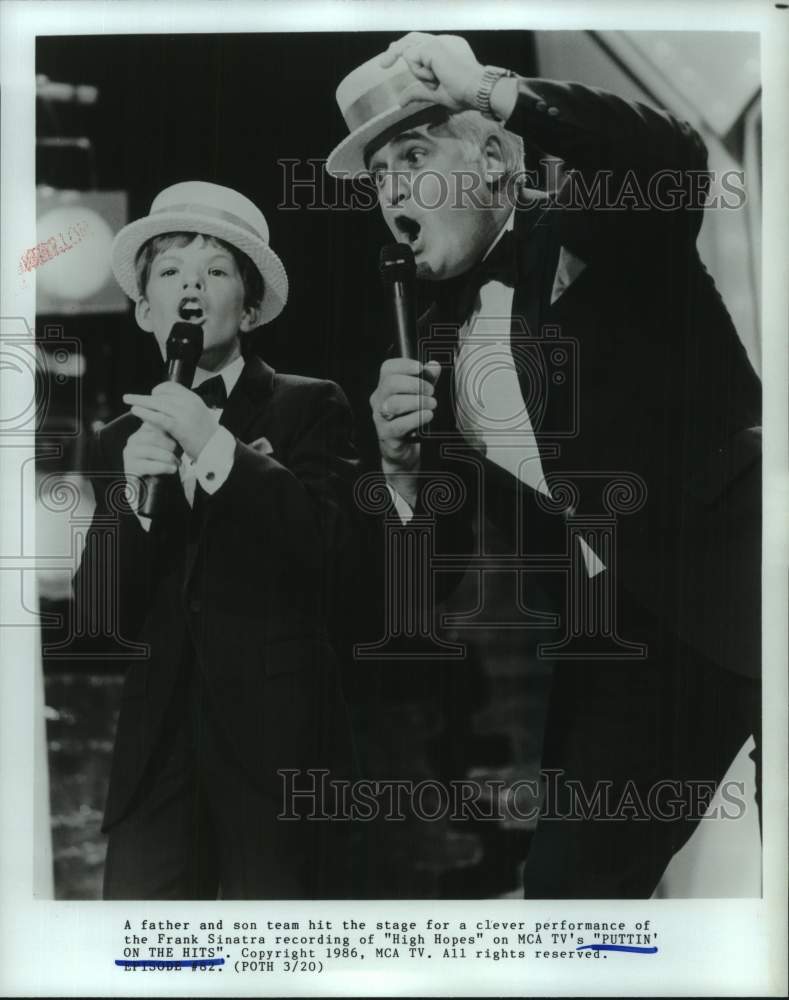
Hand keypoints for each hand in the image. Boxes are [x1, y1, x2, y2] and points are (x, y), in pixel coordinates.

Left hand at [123, 382, 217, 460]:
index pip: (171, 387)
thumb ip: (182, 408)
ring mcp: (184, 414)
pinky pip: (158, 417)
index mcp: (193, 398)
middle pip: (161, 395)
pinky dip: (145, 413)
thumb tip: (163, 404)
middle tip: (130, 397)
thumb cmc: (205, 435)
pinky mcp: (179, 426)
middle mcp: (189, 403)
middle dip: (144, 396)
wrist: (215, 449)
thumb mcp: (197, 415)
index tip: (150, 395)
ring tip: (128, 401)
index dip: (157, 390)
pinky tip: (135, 411)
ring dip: (140, 401)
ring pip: (157, 404)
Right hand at [123, 422, 178, 486]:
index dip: (171, 431)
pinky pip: (149, 465)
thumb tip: (181, 426)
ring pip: (151, 451)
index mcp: (143, 430)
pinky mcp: (130, 467)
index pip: (156, 424)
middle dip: (171, 446)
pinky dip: (164, 467)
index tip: (181, 439)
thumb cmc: (164, 460)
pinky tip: (172, 469)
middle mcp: (133, 439)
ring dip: (168, 457)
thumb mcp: (170, 445)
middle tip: (179, 454)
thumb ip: (172, 433)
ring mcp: (130, 453)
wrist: (153, 483)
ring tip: (177, 463)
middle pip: (154, 437)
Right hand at [370, 358, 440, 473]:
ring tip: (431, 404)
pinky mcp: (386, 435)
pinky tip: (427, 415)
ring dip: (417, 401)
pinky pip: (399, 425)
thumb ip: (427, 380)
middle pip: (390, 384)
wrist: (404, 450)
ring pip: (393, 403)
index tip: (421, 368)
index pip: (388, 369)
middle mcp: (379, 401)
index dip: (404, 365)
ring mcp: (380, 418)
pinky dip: (416, 418)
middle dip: (415, 384)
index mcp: (385, 388)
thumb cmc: (411, 420)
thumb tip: (434, 366)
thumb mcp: (420, 396)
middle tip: (430, 391)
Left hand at [380, 32, 484, 111]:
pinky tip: (437, 77)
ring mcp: (438, 40)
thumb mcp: (435, 93)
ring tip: (437, 81)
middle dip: (394, 51)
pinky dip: (420, 72)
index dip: (405, 48)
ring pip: (411, 53)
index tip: (390, 56)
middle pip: (411, 39)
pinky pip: (412, 59)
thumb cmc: (463, 94)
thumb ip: (418, 92)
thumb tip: (400, 102)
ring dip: (419, 73)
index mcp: (447, 48)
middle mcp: (443, 40)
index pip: (421, 43)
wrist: (476, 90)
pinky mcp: (432, 45)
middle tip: (382, 65)